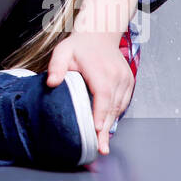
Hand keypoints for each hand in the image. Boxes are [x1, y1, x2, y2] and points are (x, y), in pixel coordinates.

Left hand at [46, 31, 133, 155]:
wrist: (100, 33)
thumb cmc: (79, 45)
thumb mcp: (63, 51)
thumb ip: (56, 66)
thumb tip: (51, 82)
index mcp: (100, 70)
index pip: (102, 95)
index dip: (100, 113)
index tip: (97, 130)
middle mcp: (116, 76)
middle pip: (111, 107)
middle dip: (105, 129)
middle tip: (100, 148)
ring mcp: (125, 79)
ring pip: (119, 107)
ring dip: (111, 124)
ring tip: (103, 142)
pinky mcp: (128, 81)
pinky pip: (123, 103)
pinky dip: (115, 114)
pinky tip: (107, 125)